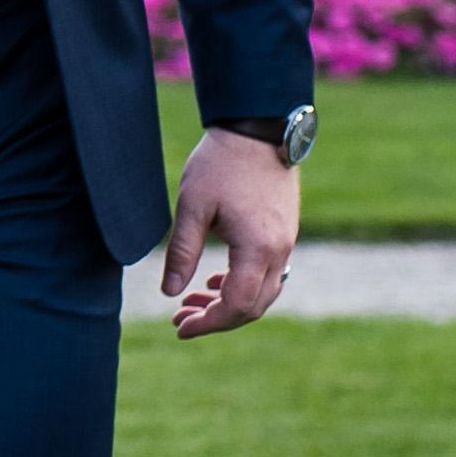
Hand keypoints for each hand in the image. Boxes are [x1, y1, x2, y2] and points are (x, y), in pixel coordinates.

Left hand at [160, 126, 298, 336]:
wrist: (258, 129)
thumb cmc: (221, 164)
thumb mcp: (192, 206)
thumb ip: (182, 252)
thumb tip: (169, 293)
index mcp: (257, 248)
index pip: (236, 305)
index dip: (208, 323)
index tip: (179, 327)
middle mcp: (279, 251)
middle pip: (252, 307)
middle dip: (216, 319)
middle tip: (180, 318)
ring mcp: (286, 243)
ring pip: (263, 294)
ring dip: (229, 304)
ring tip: (192, 301)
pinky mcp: (284, 233)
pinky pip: (268, 275)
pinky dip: (243, 286)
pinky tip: (216, 280)